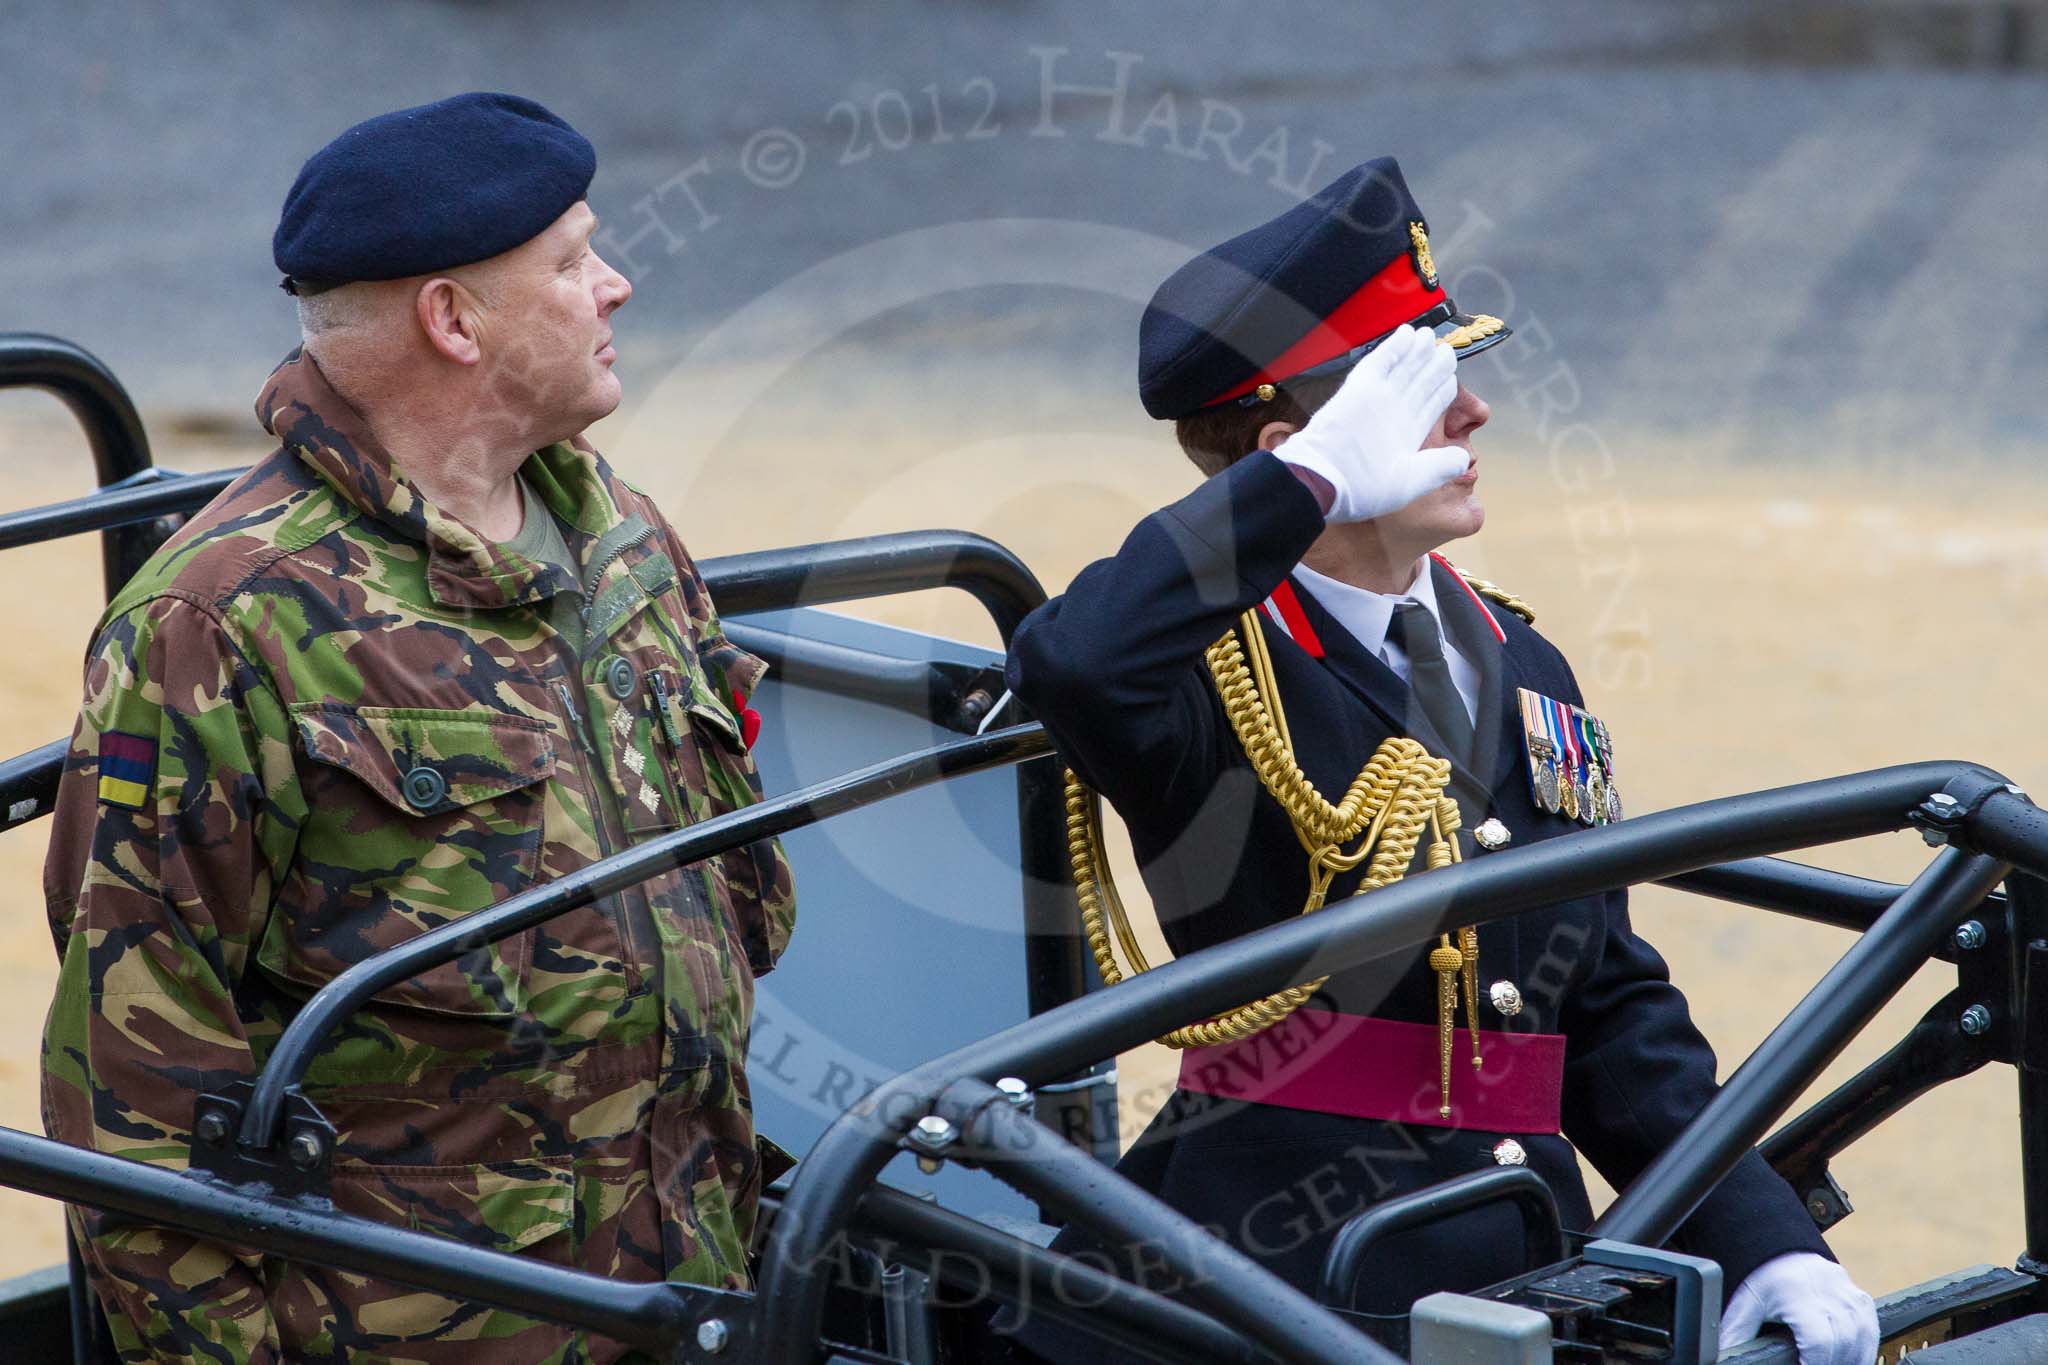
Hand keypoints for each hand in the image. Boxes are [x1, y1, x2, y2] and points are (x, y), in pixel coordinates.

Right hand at [1276, 323, 1465, 523]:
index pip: (1429, 405)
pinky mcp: (1360, 387)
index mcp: (1406, 433)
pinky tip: (1408, 333)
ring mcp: (1377, 397)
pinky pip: (1382, 360)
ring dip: (1418, 350)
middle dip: (1433, 365)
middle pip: (1419, 381)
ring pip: (1404, 367)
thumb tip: (1464, 458)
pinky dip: (1395, 346)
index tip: (1451, 378)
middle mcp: (1393, 412)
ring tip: (1430, 336)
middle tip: (1445, 349)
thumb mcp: (1411, 482)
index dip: (1441, 390)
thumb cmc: (1363, 488)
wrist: (1324, 481)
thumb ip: (1440, 467)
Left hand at [1718, 1252, 1877, 1364]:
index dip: (1816, 1361)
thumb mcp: (1745, 1305)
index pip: (1819, 1338)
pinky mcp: (1862, 1300)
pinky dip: (1863, 1352)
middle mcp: (1829, 1291)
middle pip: (1843, 1341)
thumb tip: (1720, 1357)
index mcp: (1797, 1292)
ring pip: (1862, 1338)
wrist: (1782, 1250)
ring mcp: (1849, 1294)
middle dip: (1832, 1363)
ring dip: (1851, 1359)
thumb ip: (1736, 1335)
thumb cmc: (1762, 1278)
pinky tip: (1849, 1360)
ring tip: (1830, 1364)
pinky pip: (1871, 1332)